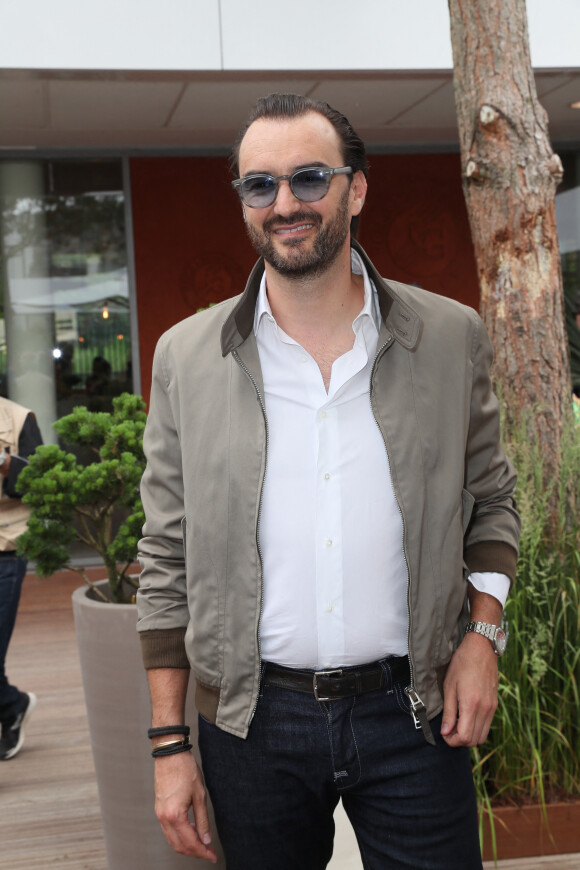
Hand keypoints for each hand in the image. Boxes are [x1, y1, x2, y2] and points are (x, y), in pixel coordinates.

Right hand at [154, 751, 217, 862]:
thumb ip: (202, 820)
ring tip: (202, 843)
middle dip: (195, 852)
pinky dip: (180, 836)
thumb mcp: (200, 795)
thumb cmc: (185, 770)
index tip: (213, 856)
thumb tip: (206, 839)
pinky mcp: (159, 809)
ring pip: (172, 840)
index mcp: (175, 815)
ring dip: (187, 845)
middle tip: (209, 852)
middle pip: (179, 846)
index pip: (190, 842)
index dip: (203, 852)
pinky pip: (168, 830)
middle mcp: (164, 817)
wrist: (170, 754)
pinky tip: (191, 831)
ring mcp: (159, 813)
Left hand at [440, 632, 497, 746]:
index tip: (444, 733)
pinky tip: (466, 716)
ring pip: (482, 736)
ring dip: (469, 736)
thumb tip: (445, 732)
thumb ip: (448, 712)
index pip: (465, 737)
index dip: (452, 741)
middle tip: (449, 730)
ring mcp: (492, 708)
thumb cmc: (462, 664)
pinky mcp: (495, 705)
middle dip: (460, 740)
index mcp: (471, 705)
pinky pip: (487, 725)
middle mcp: (485, 709)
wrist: (481, 648)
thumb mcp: (449, 686)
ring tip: (457, 724)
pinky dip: (476, 728)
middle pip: (474, 741)